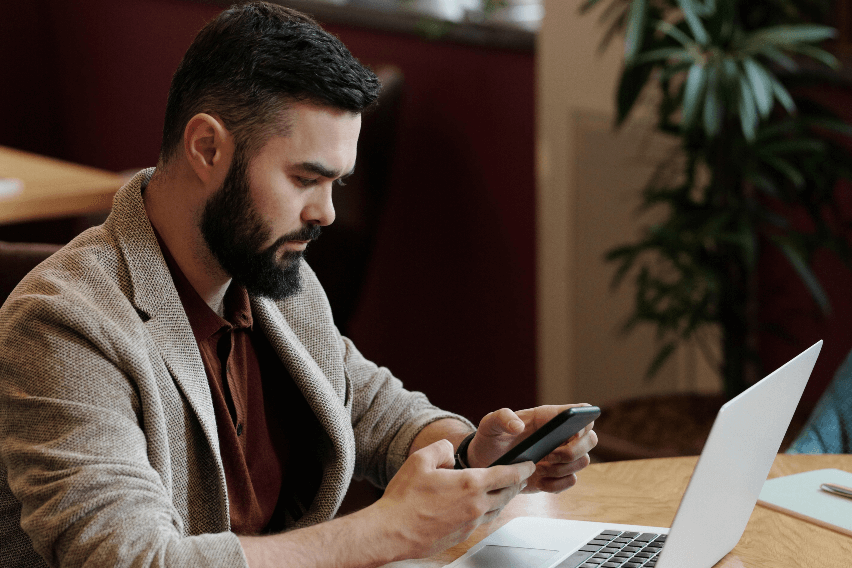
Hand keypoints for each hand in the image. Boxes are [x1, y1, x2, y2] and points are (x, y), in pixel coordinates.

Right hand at [370, 439, 534, 559]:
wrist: (392, 532)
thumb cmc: (404, 499)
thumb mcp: (420, 460)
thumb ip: (441, 449)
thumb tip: (450, 451)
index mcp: (470, 484)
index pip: (507, 475)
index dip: (522, 469)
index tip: (529, 465)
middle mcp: (475, 506)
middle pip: (507, 494)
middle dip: (516, 484)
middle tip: (520, 478)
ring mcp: (470, 524)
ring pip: (497, 510)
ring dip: (503, 499)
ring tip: (503, 492)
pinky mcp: (462, 536)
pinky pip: (482, 522)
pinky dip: (487, 512)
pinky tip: (479, 508)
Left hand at [465, 404, 597, 493]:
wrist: (486, 464)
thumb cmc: (491, 438)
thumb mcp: (490, 424)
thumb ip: (502, 418)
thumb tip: (518, 426)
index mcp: (547, 418)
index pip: (578, 412)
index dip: (584, 420)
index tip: (573, 432)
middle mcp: (559, 436)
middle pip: (590, 439)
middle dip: (574, 450)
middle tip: (550, 455)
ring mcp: (559, 457)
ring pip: (583, 462)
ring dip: (563, 468)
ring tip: (539, 469)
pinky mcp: (555, 476)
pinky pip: (570, 481)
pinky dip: (557, 484)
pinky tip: (538, 481)